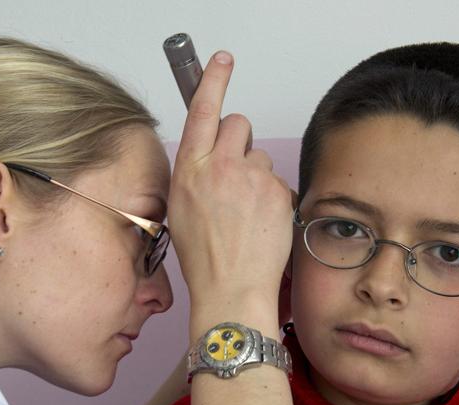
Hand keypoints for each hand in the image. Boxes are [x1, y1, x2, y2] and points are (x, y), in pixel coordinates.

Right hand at [168, 51, 292, 338]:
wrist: (232, 289)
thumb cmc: (205, 259)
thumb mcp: (182, 210)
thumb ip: (196, 175)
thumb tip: (211, 158)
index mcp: (189, 171)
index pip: (202, 111)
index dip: (213, 80)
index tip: (223, 61)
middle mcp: (219, 167)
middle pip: (237, 125)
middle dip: (238, 141)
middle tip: (236, 173)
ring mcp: (250, 178)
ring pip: (259, 155)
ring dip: (255, 175)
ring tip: (247, 212)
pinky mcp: (276, 191)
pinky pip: (277, 180)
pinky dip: (272, 196)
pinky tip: (262, 221)